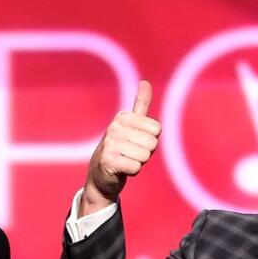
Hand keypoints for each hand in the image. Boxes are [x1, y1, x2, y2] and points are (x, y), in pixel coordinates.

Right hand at [81, 80, 161, 214]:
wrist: (100, 176)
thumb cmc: (121, 150)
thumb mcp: (131, 126)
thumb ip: (140, 105)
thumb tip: (145, 82)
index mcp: (123, 117)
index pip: (157, 129)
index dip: (150, 140)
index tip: (136, 143)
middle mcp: (114, 127)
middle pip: (152, 143)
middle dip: (145, 153)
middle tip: (130, 154)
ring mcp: (109, 144)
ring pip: (145, 156)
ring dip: (138, 163)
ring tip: (125, 161)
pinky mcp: (108, 161)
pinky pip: (136, 167)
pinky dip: (131, 172)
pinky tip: (121, 170)